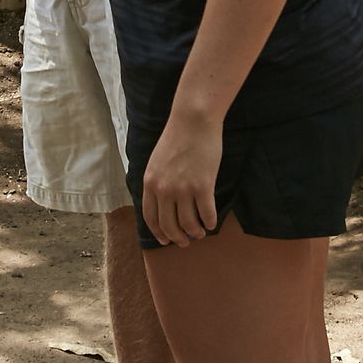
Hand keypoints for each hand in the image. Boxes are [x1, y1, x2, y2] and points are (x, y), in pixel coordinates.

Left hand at [140, 105, 224, 244]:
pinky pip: (207, 213)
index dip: (159, 233)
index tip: (166, 240)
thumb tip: (162, 203)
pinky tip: (212, 223)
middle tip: (186, 241)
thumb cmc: (177, 138)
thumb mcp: (157, 162)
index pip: (151, 218)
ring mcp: (183, 189)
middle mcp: (164, 190)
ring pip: (189, 224)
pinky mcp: (203, 186)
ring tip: (201, 232)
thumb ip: (157, 182)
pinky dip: (210, 222)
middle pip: (169, 226)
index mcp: (150, 183)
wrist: (193, 121)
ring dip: (196, 232)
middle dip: (178, 238)